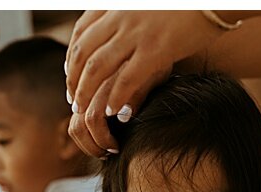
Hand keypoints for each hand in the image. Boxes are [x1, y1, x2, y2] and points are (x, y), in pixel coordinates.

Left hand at [65, 11, 219, 156]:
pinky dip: (116, 96)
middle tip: (74, 100)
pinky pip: (127, 78)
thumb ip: (132, 18)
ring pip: (97, 67)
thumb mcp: (148, 6)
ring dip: (87, 91)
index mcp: (117, 5)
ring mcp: (137, 33)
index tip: (70, 75)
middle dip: (74, 79)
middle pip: (83, 52)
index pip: (81, 33)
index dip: (71, 57)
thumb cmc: (189, 4)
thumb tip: (125, 35)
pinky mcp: (156, 49)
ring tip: (86, 110)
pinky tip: (113, 111)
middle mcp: (121, 17)